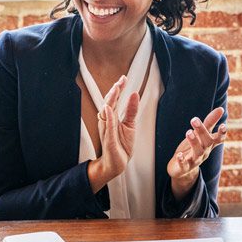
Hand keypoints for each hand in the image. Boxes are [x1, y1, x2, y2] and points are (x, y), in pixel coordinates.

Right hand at [88, 75, 139, 192]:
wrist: (117, 163)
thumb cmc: (121, 144)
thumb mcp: (130, 125)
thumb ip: (131, 110)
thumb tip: (134, 94)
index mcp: (112, 117)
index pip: (114, 99)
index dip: (118, 88)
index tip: (124, 78)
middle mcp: (107, 121)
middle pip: (108, 102)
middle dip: (114, 91)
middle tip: (120, 81)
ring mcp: (107, 130)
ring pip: (106, 112)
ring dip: (110, 100)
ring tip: (115, 89)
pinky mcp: (108, 139)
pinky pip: (107, 127)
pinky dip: (108, 117)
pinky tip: (109, 108)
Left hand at [167, 107, 226, 199]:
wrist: (182, 169)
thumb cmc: (193, 148)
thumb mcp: (201, 135)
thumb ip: (210, 122)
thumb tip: (221, 109)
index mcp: (208, 145)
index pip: (218, 139)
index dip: (221, 133)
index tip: (223, 125)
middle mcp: (204, 152)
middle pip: (206, 142)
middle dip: (202, 131)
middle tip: (194, 119)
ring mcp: (195, 161)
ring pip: (197, 152)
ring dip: (193, 142)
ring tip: (188, 132)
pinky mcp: (184, 167)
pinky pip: (184, 165)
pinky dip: (182, 160)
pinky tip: (179, 155)